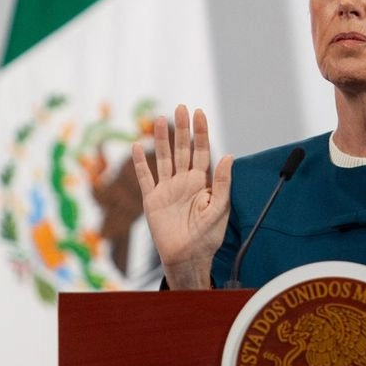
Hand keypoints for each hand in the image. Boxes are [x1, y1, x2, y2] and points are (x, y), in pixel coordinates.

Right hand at [132, 105, 232, 288]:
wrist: (187, 258)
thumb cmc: (208, 236)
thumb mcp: (220, 208)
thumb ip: (222, 182)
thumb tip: (228, 155)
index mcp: (201, 182)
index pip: (201, 151)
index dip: (200, 132)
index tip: (199, 113)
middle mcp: (184, 181)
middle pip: (181, 149)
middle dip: (182, 129)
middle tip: (180, 107)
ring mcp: (167, 189)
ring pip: (163, 159)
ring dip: (161, 140)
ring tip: (160, 120)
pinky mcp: (152, 200)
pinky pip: (145, 178)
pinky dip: (140, 163)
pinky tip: (137, 146)